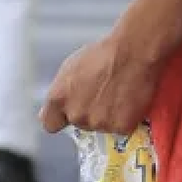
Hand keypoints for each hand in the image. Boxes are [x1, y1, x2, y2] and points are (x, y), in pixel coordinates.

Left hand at [39, 33, 163, 135]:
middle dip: (88, 113)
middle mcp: (76, 115)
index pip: (50, 123)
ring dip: (107, 116)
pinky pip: (120, 128)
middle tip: (101, 95)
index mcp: (58, 99)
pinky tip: (128, 101)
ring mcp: (98, 123)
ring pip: (100, 126)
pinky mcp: (120, 128)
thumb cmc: (102, 54)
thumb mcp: (71, 67)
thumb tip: (60, 103)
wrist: (131, 53)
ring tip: (117, 94)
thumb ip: (62, 90)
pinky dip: (124, 118)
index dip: (61, 118)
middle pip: (79, 123)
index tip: (69, 112)